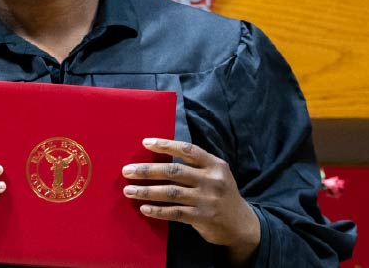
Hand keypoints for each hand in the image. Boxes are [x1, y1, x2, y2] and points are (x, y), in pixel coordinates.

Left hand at [122, 138, 260, 264]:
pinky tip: (144, 208)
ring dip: (147, 191)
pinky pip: (175, 213)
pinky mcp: (202, 218)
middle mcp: (212, 180)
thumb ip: (195, 166)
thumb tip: (159, 158)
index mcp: (215, 165)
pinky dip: (158, 210)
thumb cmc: (221, 195)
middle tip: (127, 171)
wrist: (241, 224)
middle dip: (147, 170)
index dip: (165, 145)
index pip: (187, 149)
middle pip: (174, 171)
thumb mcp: (216, 175)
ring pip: (171, 192)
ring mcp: (207, 200)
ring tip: (129, 191)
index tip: (145, 143)